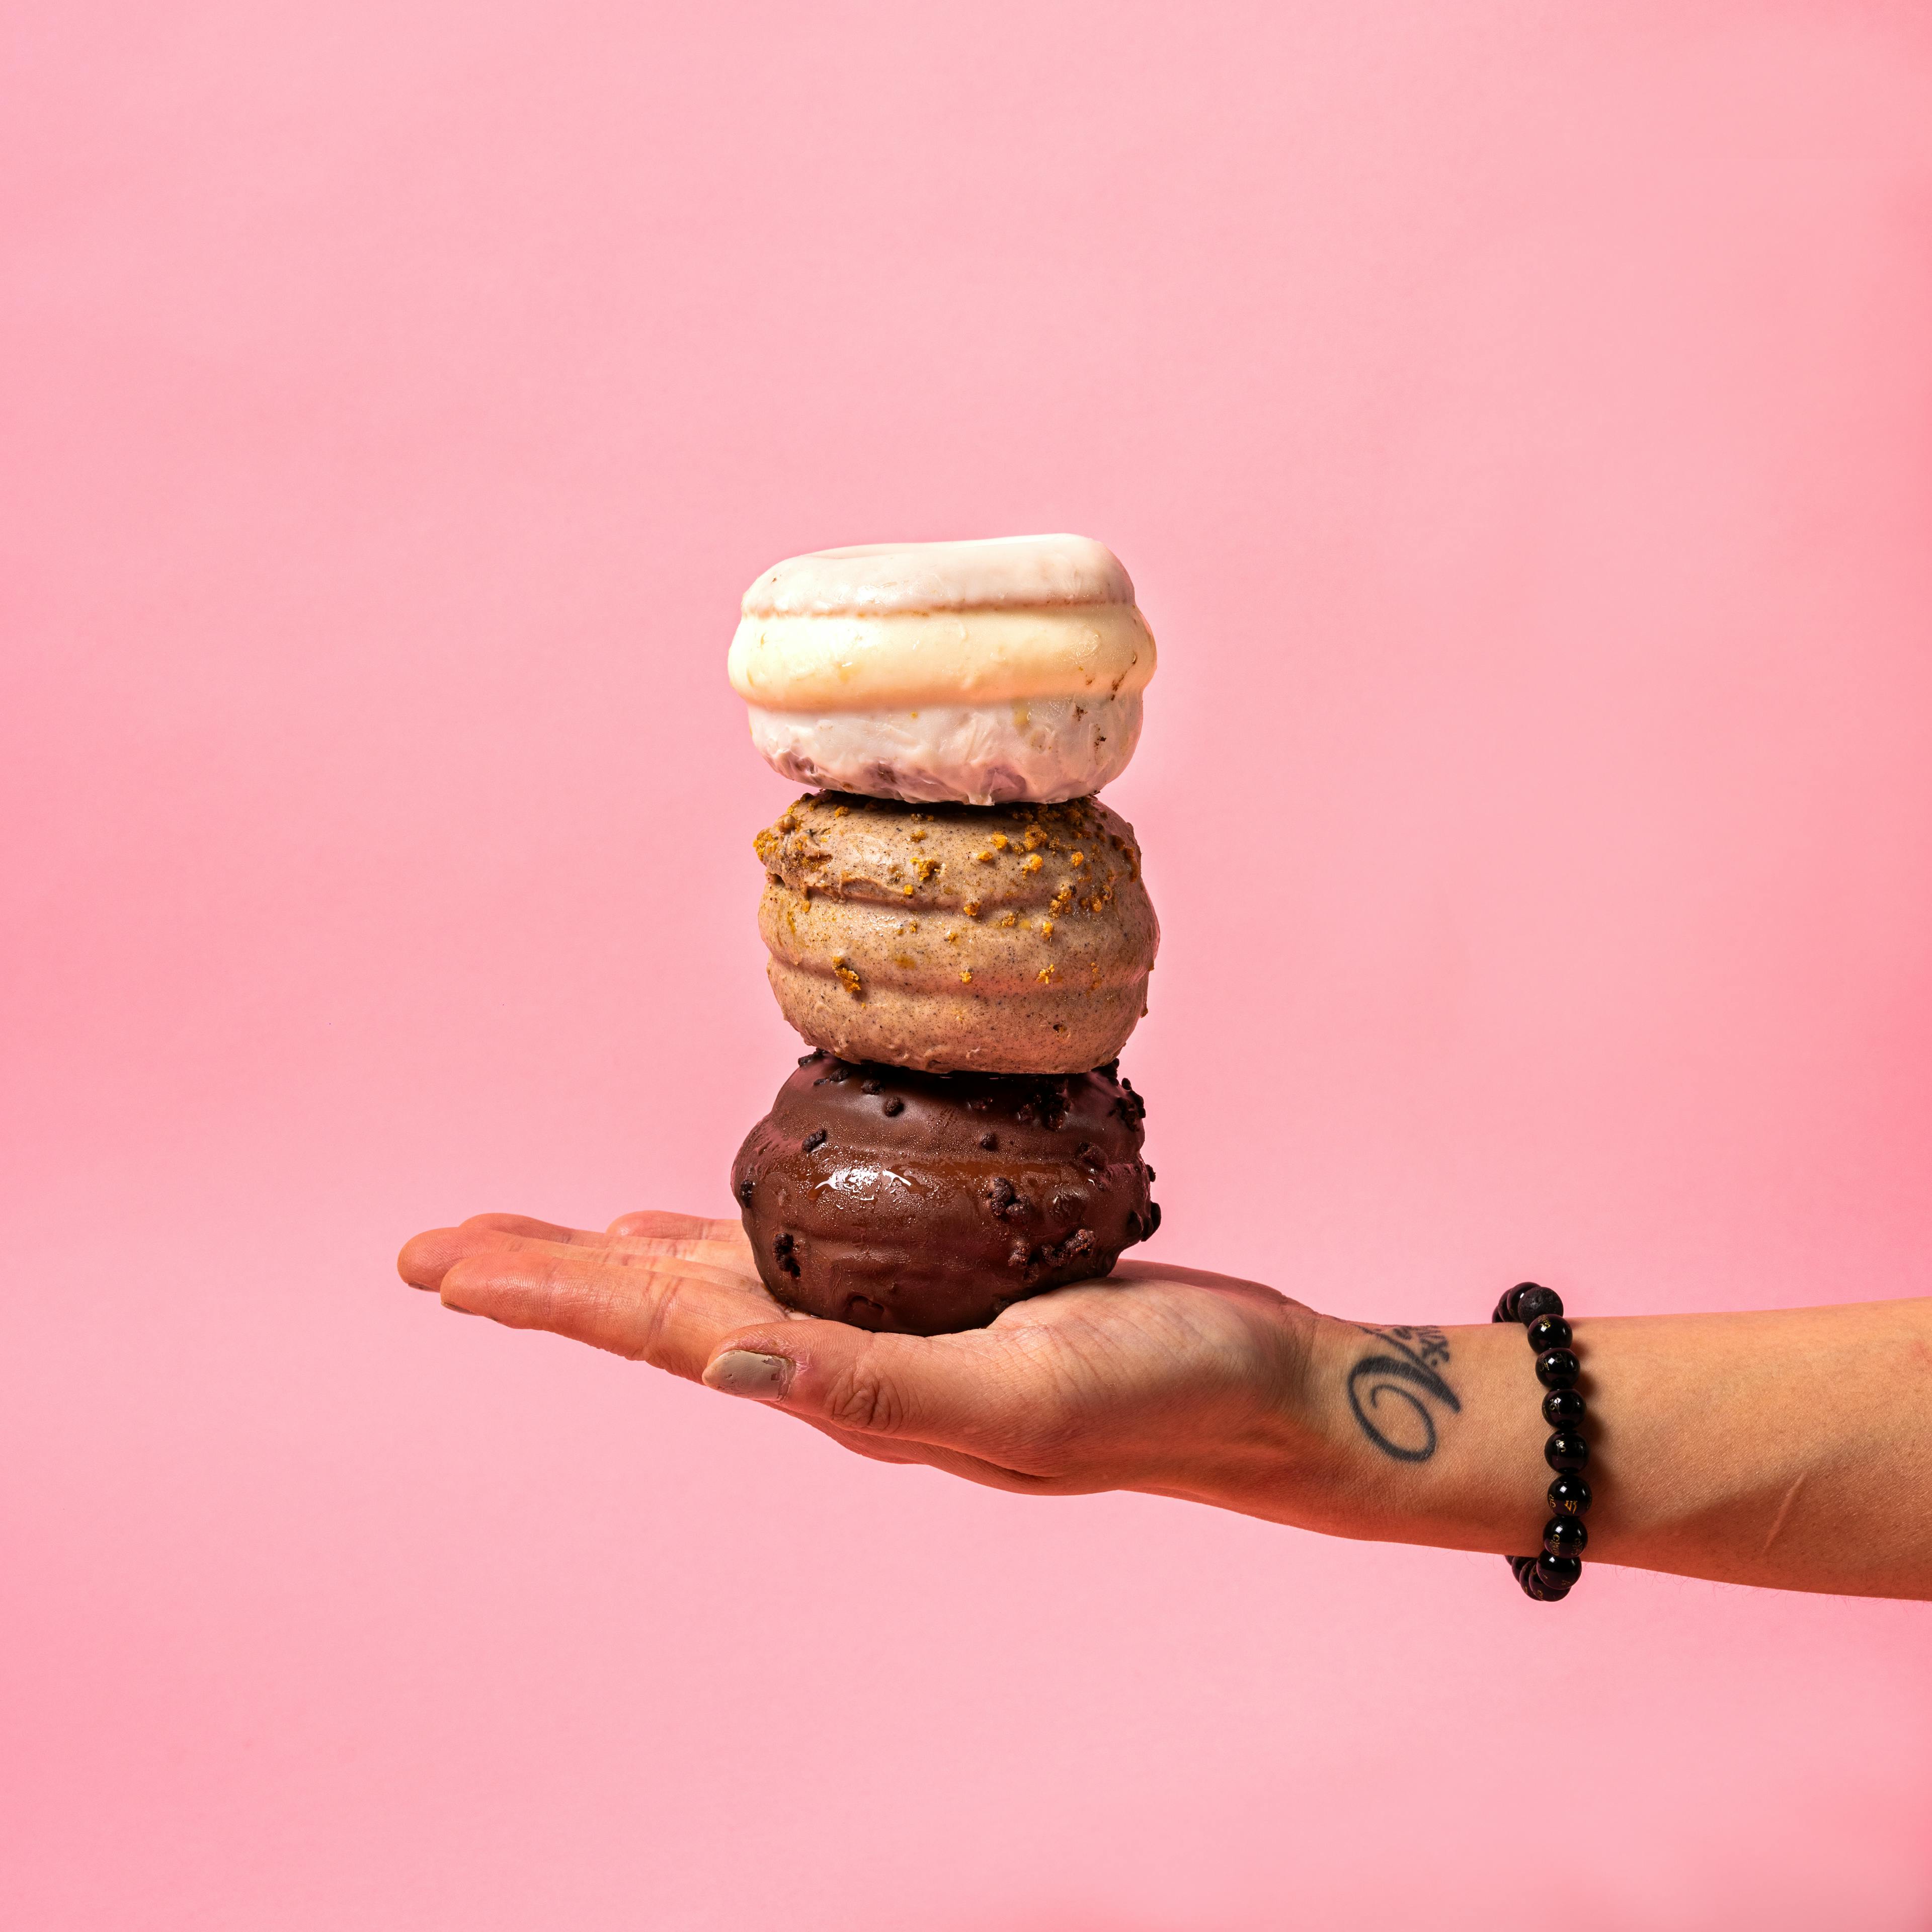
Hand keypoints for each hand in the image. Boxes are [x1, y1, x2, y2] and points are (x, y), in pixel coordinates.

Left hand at [397, 1210, 1338, 1515]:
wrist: (1257, 1397)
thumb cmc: (1162, 1394)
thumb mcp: (1021, 1395)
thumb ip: (873, 1388)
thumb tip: (719, 1365)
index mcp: (846, 1387)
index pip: (665, 1332)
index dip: (552, 1294)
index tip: (445, 1267)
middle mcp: (845, 1360)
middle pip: (662, 1307)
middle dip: (546, 1276)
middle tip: (432, 1251)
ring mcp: (886, 1326)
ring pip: (717, 1281)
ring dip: (615, 1261)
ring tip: (528, 1243)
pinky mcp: (935, 1288)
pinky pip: (797, 1257)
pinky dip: (721, 1238)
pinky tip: (678, 1224)